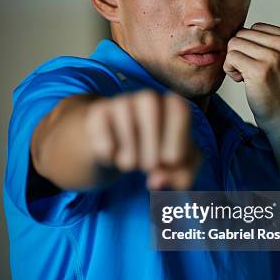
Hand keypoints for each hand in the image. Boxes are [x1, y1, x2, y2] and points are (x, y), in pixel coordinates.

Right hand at [85, 90, 200, 189]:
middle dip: (152, 146)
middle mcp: (149, 98)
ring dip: (129, 153)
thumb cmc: (161, 155)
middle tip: (150, 166)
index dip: (176, 139)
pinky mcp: (98, 113)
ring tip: (132, 163)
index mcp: (174, 105)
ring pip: (124, 119)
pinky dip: (108, 152)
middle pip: (151, 108)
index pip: (179, 109)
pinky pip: (101, 130)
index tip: (171, 161)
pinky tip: (113, 155)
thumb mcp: (180, 169)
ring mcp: (122, 102)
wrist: (125, 150)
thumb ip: (181, 177)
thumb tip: (156, 181)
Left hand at [223, 23, 279, 136]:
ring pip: (234, 43)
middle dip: (240, 52)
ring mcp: (275, 57)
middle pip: (244, 33)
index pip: (257, 27)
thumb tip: (236, 28)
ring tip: (245, 76)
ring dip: (233, 60)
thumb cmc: (279, 91)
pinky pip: (231, 56)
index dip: (251, 46)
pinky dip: (229, 69)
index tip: (259, 65)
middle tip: (249, 72)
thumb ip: (269, 42)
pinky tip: (240, 80)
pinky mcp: (260, 70)